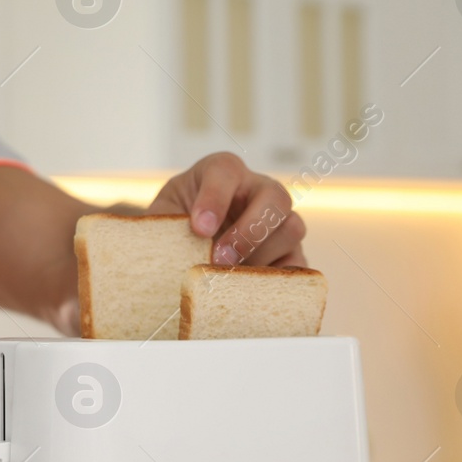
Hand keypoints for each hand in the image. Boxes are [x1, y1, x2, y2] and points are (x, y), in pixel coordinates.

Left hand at [149, 152, 306, 267]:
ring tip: (230, 276)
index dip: (214, 198)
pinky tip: (250, 290)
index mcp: (221, 172)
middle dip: (248, 231)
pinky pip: (299, 264)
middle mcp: (256, 189)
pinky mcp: (289, 252)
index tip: (198, 228)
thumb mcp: (162, 218)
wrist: (184, 245)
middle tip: (219, 260)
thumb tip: (168, 257)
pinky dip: (278, 279)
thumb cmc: (172, 224)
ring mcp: (278, 220)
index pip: (225, 171)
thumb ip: (166, 228)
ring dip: (262, 256)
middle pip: (275, 197)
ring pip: (292, 228)